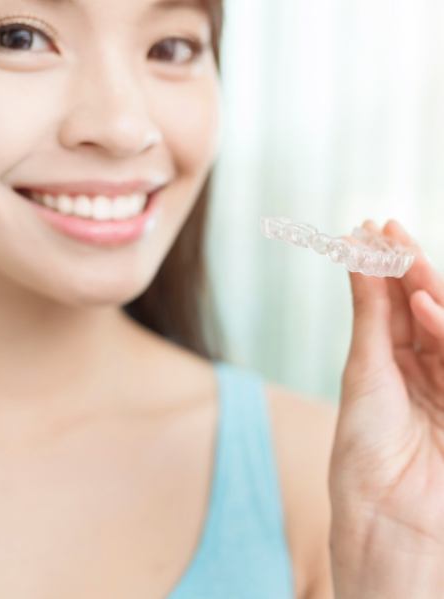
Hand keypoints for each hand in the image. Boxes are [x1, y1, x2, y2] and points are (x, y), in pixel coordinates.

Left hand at [329, 219, 443, 596]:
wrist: (389, 515)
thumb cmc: (365, 449)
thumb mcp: (363, 373)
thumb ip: (370, 317)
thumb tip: (358, 260)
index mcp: (387, 363)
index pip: (390, 305)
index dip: (381, 269)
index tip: (366, 230)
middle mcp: (419, 368)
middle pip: (419, 307)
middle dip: (406, 267)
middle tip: (387, 228)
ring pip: (443, 323)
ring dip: (424, 288)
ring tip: (400, 256)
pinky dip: (442, 326)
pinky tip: (422, 304)